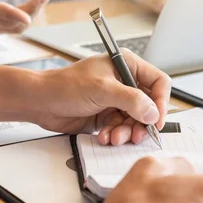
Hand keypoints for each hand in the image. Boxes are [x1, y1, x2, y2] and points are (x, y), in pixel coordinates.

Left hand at [34, 50, 170, 144]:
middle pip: (148, 105)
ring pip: (134, 120)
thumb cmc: (65, 86)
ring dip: (126, 131)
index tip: (157, 120)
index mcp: (125, 65)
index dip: (161, 102)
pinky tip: (104, 137)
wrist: (41, 102)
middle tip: (137, 135)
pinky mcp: (104, 115)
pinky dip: (114, 134)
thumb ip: (131, 100)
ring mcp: (114, 100)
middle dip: (142, 122)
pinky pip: (119, 128)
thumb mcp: (102, 90)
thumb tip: (153, 112)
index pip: (158, 82)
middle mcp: (122, 82)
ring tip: (114, 137)